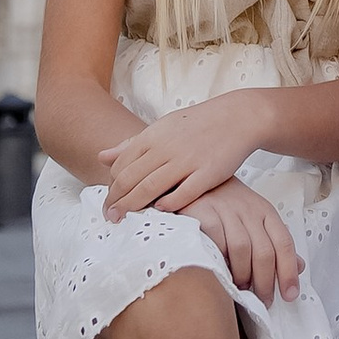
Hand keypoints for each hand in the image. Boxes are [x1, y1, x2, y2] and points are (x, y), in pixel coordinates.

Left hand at [102, 91, 274, 220]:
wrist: (237, 117)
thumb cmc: (196, 125)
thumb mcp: (162, 127)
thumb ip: (131, 144)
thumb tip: (101, 157)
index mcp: (153, 135)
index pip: (121, 165)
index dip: (110, 187)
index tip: (108, 203)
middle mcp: (166, 147)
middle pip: (130, 179)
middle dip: (115, 202)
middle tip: (109, 218)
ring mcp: (187, 160)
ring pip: (150, 188)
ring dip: (132, 207)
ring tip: (122, 221)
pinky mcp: (207, 173)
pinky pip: (183, 194)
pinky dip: (168, 205)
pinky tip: (160, 212)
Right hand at [180, 176, 303, 302]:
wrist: (196, 181)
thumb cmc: (228, 207)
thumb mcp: (256, 220)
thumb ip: (276, 244)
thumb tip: (299, 267)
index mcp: (266, 212)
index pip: (284, 243)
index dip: (288, 272)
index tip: (290, 295)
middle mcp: (249, 209)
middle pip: (264, 250)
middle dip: (265, 281)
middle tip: (263, 300)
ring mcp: (225, 209)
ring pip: (241, 248)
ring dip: (242, 274)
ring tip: (240, 289)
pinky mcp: (203, 211)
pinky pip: (215, 239)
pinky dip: (218, 258)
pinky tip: (218, 270)